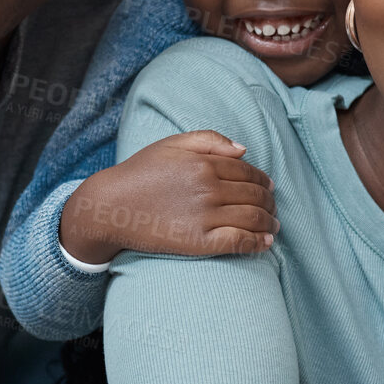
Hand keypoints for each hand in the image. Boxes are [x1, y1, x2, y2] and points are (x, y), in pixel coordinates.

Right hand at [60, 130, 276, 261]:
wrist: (110, 206)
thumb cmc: (140, 172)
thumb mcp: (171, 144)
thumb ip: (209, 140)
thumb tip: (243, 150)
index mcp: (204, 163)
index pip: (248, 171)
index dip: (263, 179)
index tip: (268, 186)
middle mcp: (209, 188)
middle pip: (254, 194)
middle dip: (270, 201)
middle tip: (273, 207)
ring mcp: (205, 216)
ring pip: (252, 218)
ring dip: (269, 222)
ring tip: (273, 226)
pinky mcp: (199, 242)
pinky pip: (239, 242)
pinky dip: (257, 243)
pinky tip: (265, 243)